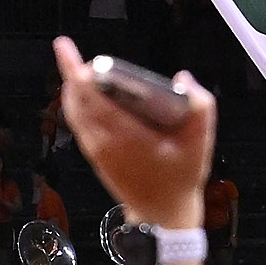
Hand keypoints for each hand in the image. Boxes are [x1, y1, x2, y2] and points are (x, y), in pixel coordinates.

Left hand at [51, 36, 218, 230]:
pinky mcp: (95, 157)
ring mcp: (95, 150)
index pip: (90, 96)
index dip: (74, 70)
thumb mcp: (200, 141)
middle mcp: (102, 142)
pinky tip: (88, 97)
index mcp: (123, 135)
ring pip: (74, 113)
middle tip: (83, 58)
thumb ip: (199, 105)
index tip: (65, 49)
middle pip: (76, 100)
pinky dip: (79, 106)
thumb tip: (183, 78)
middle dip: (75, 75)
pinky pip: (80, 125)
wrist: (162, 215)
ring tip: (85, 72)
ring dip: (75, 90)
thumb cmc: (179, 179)